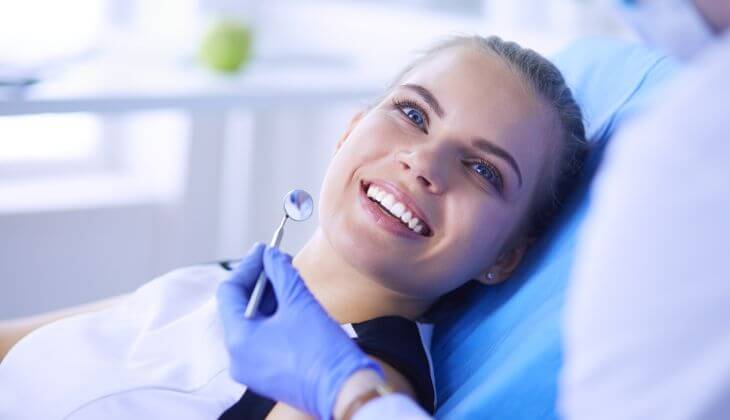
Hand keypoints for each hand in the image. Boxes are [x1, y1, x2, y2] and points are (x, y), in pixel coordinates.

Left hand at [216, 243, 383, 418]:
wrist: (344, 390)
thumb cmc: (322, 350)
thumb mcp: (299, 302)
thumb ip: (281, 272)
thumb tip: (271, 255)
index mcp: (238, 340)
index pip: (229, 291)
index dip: (248, 265)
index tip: (265, 249)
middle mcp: (237, 357)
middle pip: (239, 307)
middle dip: (259, 281)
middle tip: (279, 260)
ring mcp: (251, 368)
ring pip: (251, 322)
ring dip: (268, 298)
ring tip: (289, 278)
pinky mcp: (266, 374)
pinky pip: (261, 338)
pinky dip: (273, 318)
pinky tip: (291, 302)